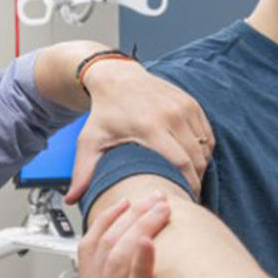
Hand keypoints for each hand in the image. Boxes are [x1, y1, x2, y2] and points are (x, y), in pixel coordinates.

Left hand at [67, 59, 213, 204]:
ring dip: (201, 167)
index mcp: (149, 126)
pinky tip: (193, 162)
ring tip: (189, 180)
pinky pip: (206, 135)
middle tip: (186, 194)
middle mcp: (170, 115)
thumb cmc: (104, 112)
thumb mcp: (90, 141)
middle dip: (195, 180)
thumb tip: (71, 200)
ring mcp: (183, 107)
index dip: (186, 185)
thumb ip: (83, 172)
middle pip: (196, 158)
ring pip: (204, 147)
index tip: (182, 199)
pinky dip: (203, 151)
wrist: (116, 77)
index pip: (179, 163)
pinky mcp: (191, 103)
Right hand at [77, 194, 172, 277]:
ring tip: (159, 209)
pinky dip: (140, 263)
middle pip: (104, 244)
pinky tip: (150, 243)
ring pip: (116, 259)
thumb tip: (162, 264)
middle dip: (131, 214)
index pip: (92, 244)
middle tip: (156, 197)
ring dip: (139, 228)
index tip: (134, 200)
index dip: (111, 218)